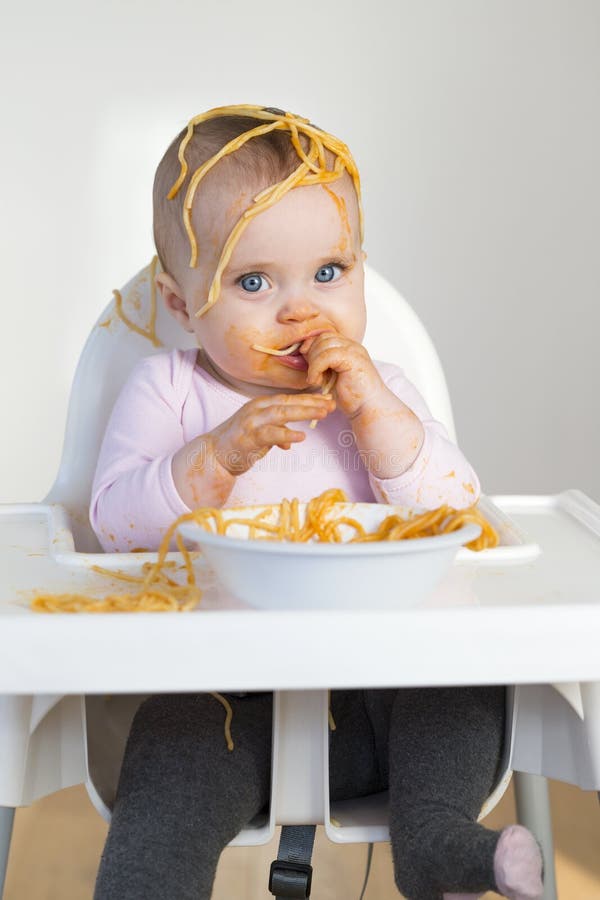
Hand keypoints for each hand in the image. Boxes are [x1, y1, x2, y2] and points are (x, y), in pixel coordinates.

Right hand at [209, 392, 335, 474]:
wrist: (214, 455)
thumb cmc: (237, 443)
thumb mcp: (260, 435)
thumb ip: (276, 433)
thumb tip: (289, 440)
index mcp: (261, 405)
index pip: (289, 399)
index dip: (309, 398)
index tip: (327, 399)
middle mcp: (256, 409)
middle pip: (288, 402)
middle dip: (311, 403)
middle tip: (331, 404)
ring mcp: (251, 422)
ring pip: (281, 413)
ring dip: (304, 412)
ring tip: (322, 413)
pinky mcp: (248, 437)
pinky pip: (270, 433)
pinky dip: (286, 434)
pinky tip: (301, 436)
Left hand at [302, 332, 384, 418]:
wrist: (370, 408)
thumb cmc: (352, 397)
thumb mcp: (332, 376)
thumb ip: (322, 363)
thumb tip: (304, 352)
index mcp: (348, 348)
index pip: (325, 336)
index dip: (312, 346)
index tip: (306, 362)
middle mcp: (352, 346)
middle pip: (323, 337)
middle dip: (311, 354)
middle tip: (312, 373)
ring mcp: (354, 351)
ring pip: (323, 345)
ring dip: (313, 363)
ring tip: (315, 379)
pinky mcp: (353, 360)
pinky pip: (326, 356)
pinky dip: (316, 368)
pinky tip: (317, 381)